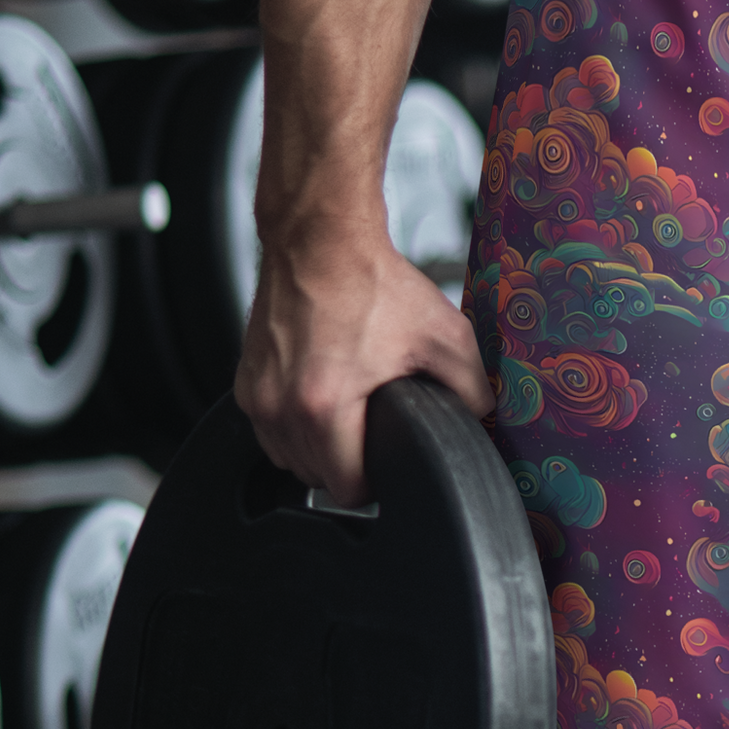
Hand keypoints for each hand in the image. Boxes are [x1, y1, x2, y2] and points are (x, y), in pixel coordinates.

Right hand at [235, 223, 494, 507]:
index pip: (346, 489)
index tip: (389, 462)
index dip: (375, 483)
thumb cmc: (374, 283)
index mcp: (325, 405)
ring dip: (317, 451)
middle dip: (347, 466)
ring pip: (288, 458)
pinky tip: (322, 404)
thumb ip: (472, 390)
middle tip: (375, 435)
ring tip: (349, 421)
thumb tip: (482, 421)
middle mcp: (281, 405)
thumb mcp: (445, 337)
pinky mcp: (245, 379)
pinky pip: (268, 430)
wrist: (322, 240)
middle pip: (316, 477)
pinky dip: (293, 427)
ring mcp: (257, 394)